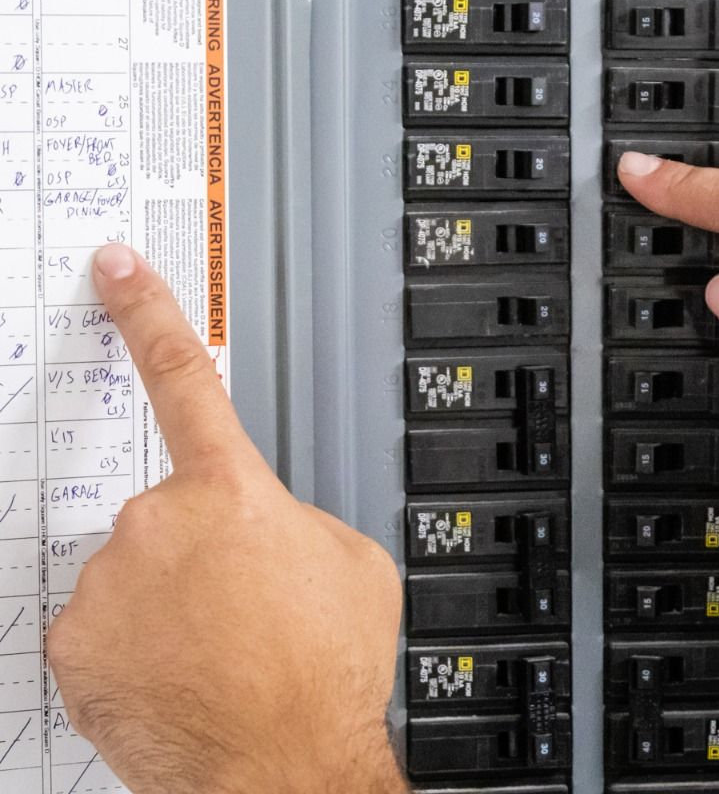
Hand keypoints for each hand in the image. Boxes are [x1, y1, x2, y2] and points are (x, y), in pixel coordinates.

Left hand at [47, 246, 405, 793]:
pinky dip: (130, 641)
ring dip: (166, 598)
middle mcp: (159, 523)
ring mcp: (109, 583)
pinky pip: (100, 621)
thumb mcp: (352, 562)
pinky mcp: (74, 640)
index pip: (183, 374)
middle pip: (167, 509)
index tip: (114, 268)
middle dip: (198, 545)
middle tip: (241, 604)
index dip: (145, 310)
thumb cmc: (325, 674)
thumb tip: (271, 524)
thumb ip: (297, 515)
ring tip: (217, 649)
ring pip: (132, 568)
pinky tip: (174, 672)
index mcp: (232, 489)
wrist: (283, 771)